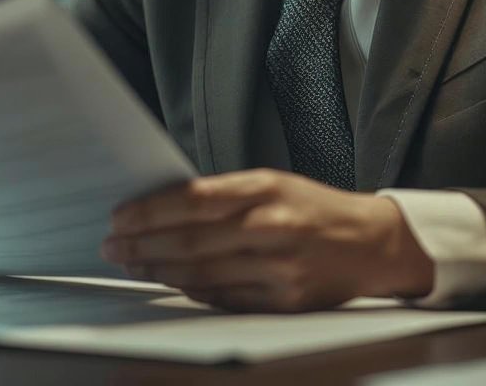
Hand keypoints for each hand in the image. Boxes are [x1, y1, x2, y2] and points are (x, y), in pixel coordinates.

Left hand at [100, 169, 433, 311]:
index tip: (119, 218)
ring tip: (133, 265)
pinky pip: (225, 299)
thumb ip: (223, 195)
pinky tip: (171, 283)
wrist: (373, 243)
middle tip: (112, 247)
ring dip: (159, 271)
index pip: (192, 200)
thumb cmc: (314, 208)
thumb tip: (163, 208)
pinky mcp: (285, 300)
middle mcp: (271, 227)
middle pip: (190, 241)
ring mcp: (278, 267)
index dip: (149, 212)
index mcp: (265, 189)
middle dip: (142, 246)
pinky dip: (193, 292)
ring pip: (202, 274)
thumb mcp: (271, 184)